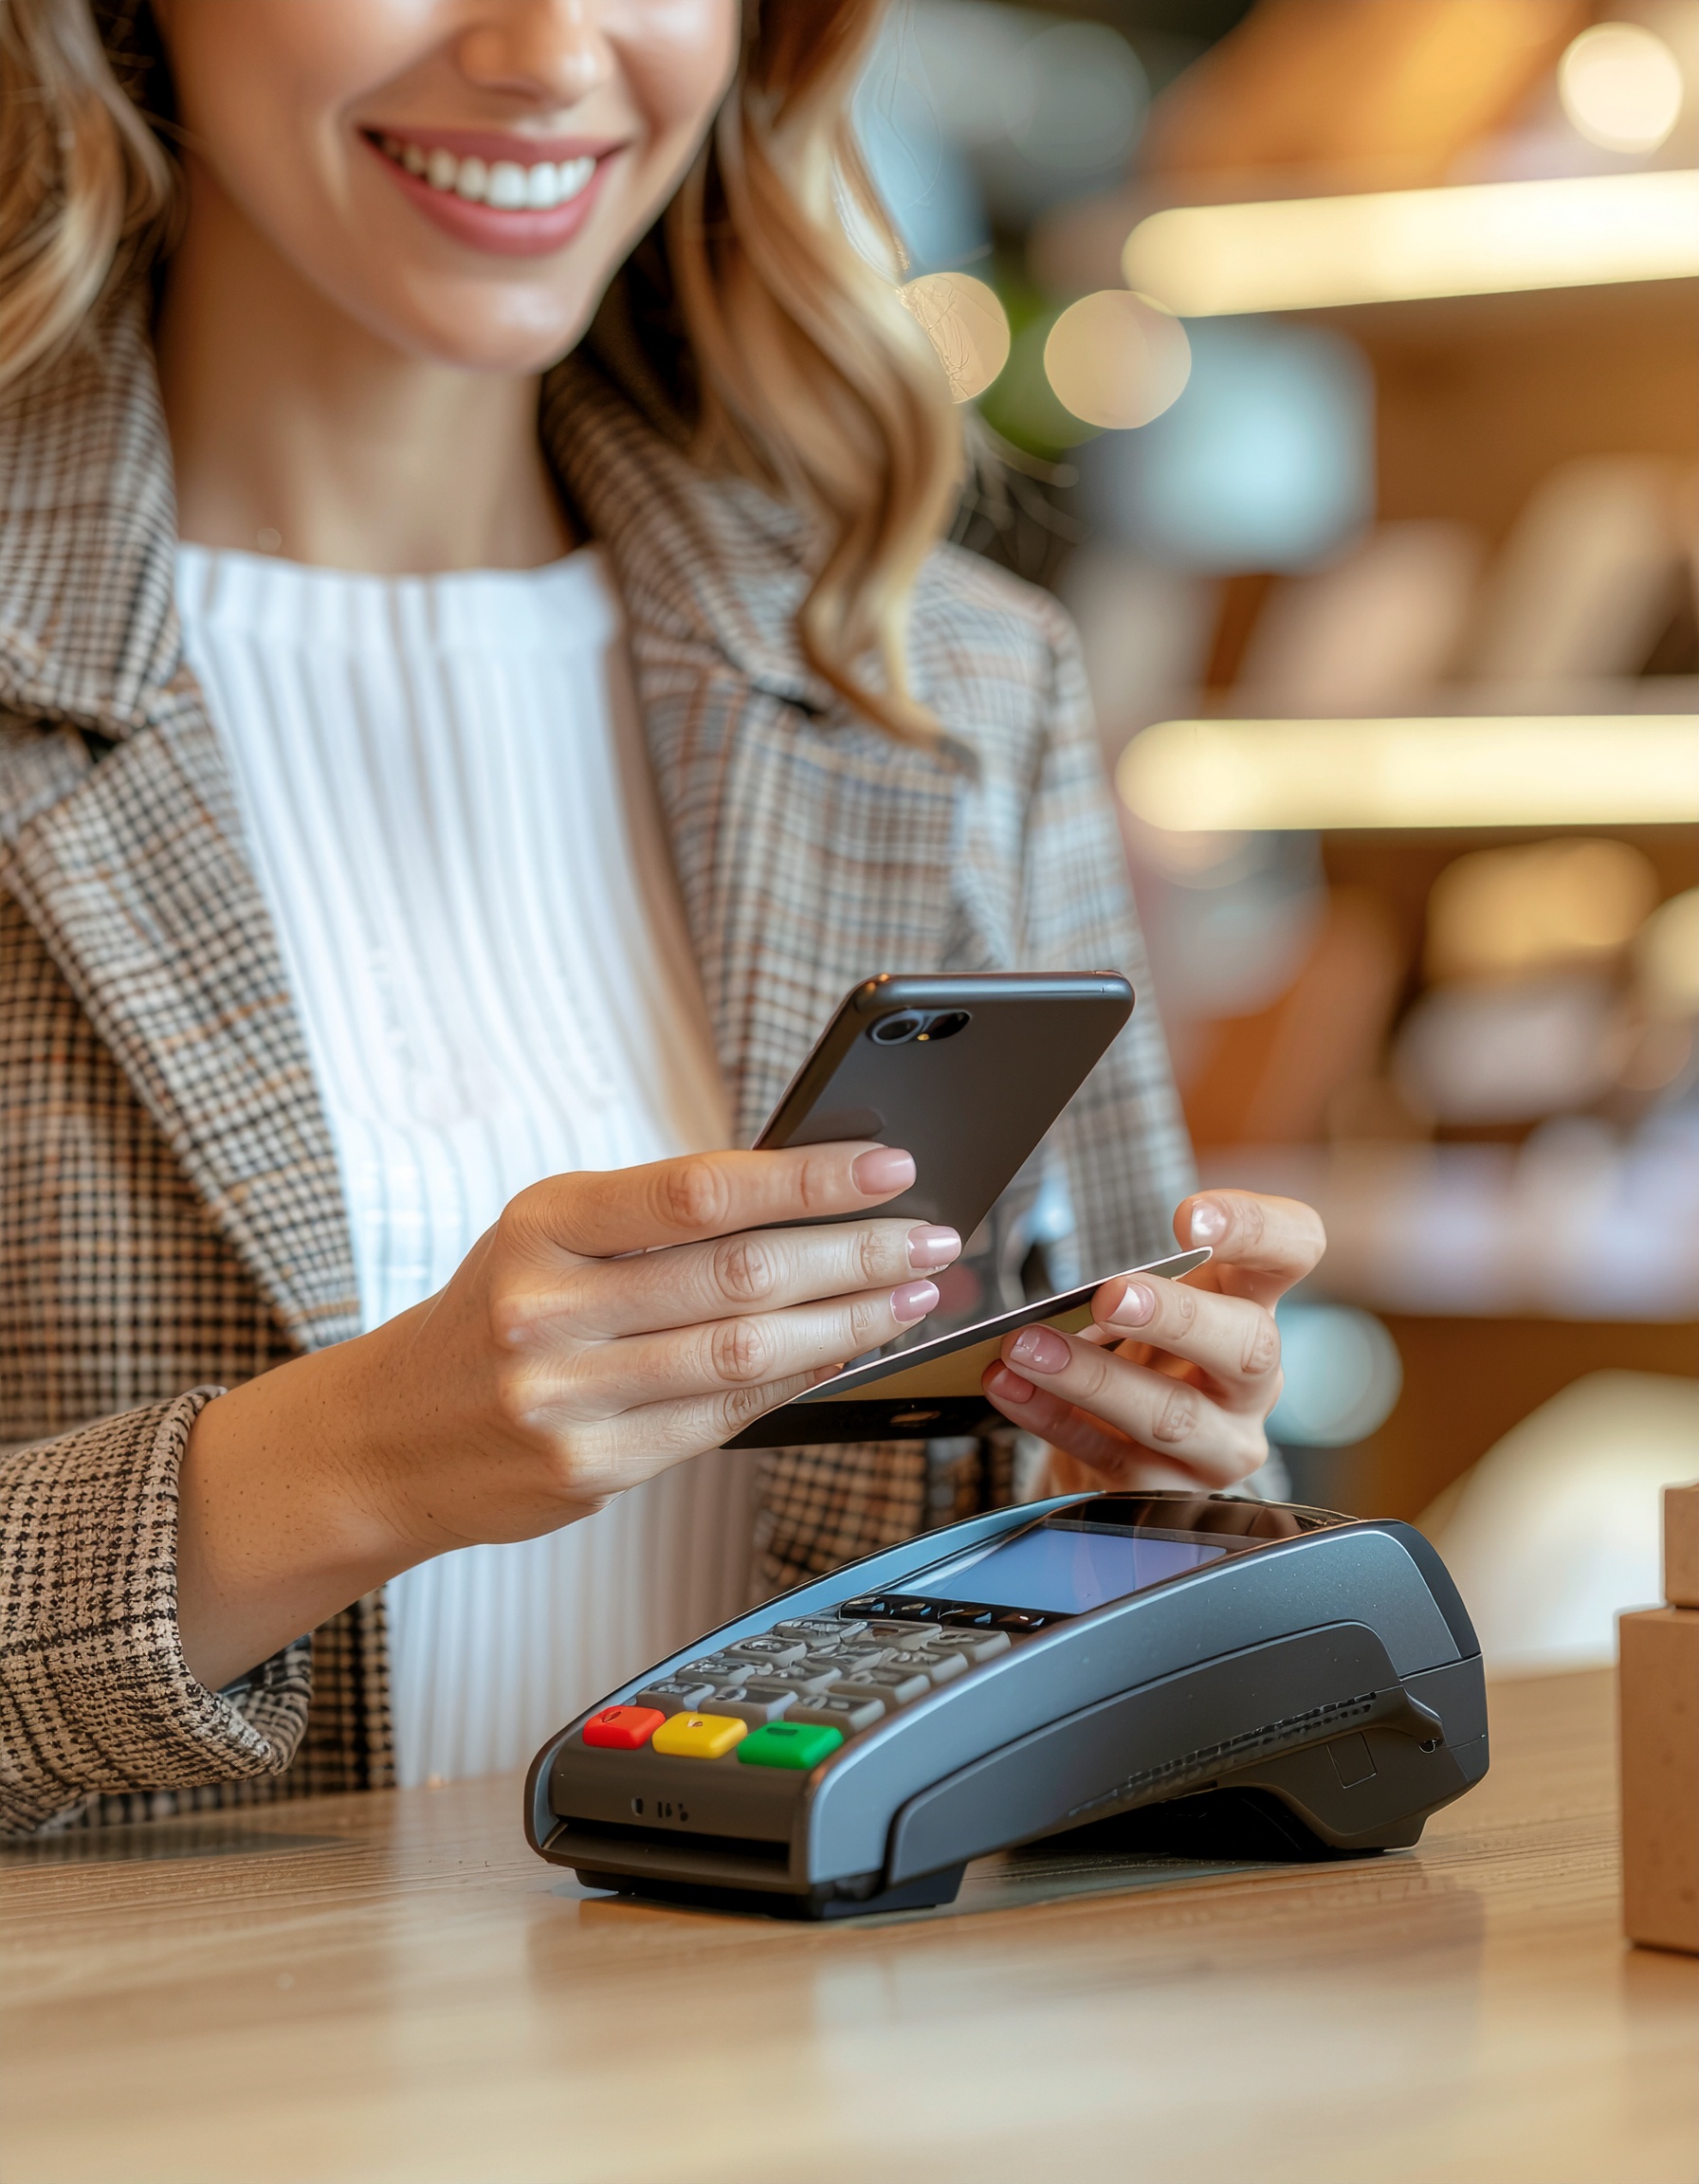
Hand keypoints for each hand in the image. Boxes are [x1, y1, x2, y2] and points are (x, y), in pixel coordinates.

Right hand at [178, 1142, 957, 1686]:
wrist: (386, 1439)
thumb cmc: (492, 1317)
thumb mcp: (547, 1237)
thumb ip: (658, 1220)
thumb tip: (811, 1200)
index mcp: (544, 1224)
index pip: (701, 1191)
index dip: (809, 1180)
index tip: (891, 1168)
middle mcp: (548, 1310)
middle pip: (741, 1277)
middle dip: (857, 1255)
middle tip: (931, 1239)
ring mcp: (568, 1398)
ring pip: (746, 1355)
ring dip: (850, 1324)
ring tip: (911, 1296)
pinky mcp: (592, 1469)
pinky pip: (725, 1417)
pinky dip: (798, 1380)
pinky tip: (844, 1353)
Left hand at [981, 1190, 1324, 1495]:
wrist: (1124, 1443)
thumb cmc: (1142, 1350)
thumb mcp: (1149, 1301)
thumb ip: (1130, 1284)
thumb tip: (1067, 1299)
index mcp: (1255, 1300)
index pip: (1295, 1247)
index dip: (1255, 1227)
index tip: (1188, 1217)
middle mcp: (1254, 1376)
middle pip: (1248, 1346)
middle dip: (1176, 1318)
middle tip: (1110, 1297)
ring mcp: (1222, 1444)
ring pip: (1172, 1415)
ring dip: (1092, 1377)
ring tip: (1025, 1346)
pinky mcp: (1170, 1493)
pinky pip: (1111, 1460)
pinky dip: (1051, 1419)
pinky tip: (1009, 1387)